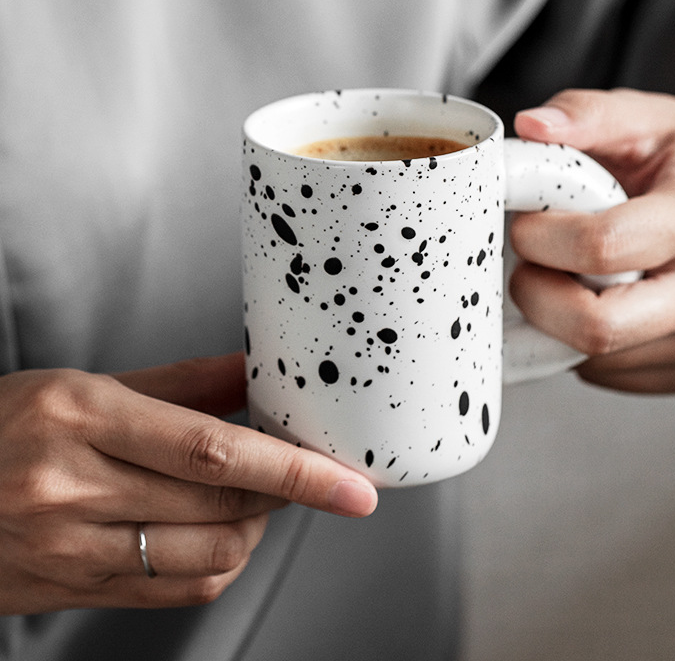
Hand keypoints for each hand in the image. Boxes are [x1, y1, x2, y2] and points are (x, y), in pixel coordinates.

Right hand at [0, 353, 377, 613]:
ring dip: (253, 529)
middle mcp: (74, 489)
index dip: (295, 471)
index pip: (214, 451)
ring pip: (207, 557)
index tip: (348, 485)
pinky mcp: (72, 592)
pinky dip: (217, 561)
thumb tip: (253, 373)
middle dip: (282, 493)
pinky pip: (174, 591)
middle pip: (220, 506)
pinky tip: (214, 531)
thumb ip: (182, 381)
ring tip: (252, 497)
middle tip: (299, 471)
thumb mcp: (88, 383)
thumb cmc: (2, 425)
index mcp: (82, 418)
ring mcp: (70, 550)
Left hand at [509, 84, 674, 392]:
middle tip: (532, 264)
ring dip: (559, 322)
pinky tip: (602, 300)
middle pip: (596, 329)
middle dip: (538, 298)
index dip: (540, 239)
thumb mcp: (647, 115)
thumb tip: (528, 126)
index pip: (601, 249)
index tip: (525, 225)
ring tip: (573, 275)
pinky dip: (587, 345)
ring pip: (597, 360)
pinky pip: (615, 375)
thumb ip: (585, 114)